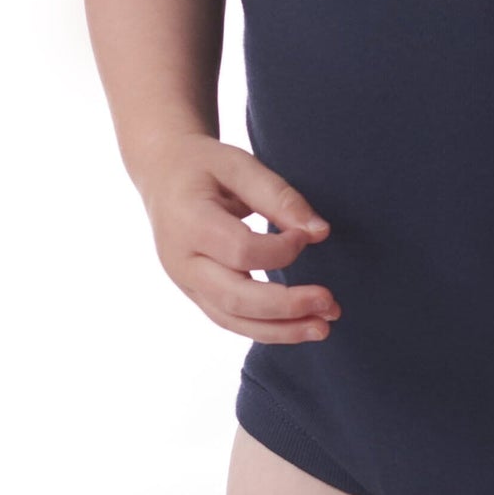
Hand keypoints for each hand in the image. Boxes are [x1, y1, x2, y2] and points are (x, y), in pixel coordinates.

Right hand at [135, 135, 341, 344]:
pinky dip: (265, 328)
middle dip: (286, 307)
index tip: (310, 235)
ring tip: (323, 328)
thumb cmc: (204, 165)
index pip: (241, 251)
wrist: (162, 174)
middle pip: (235, 298)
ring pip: (232, 319)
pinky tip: (298, 327)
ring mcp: (185, 283)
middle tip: (331, 304)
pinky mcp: (195, 293)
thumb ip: (278, 196)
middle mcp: (181, 262)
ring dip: (281, 330)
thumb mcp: (239, 164)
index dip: (282, 250)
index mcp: (188, 223)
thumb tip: (320, 232)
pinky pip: (229, 320)